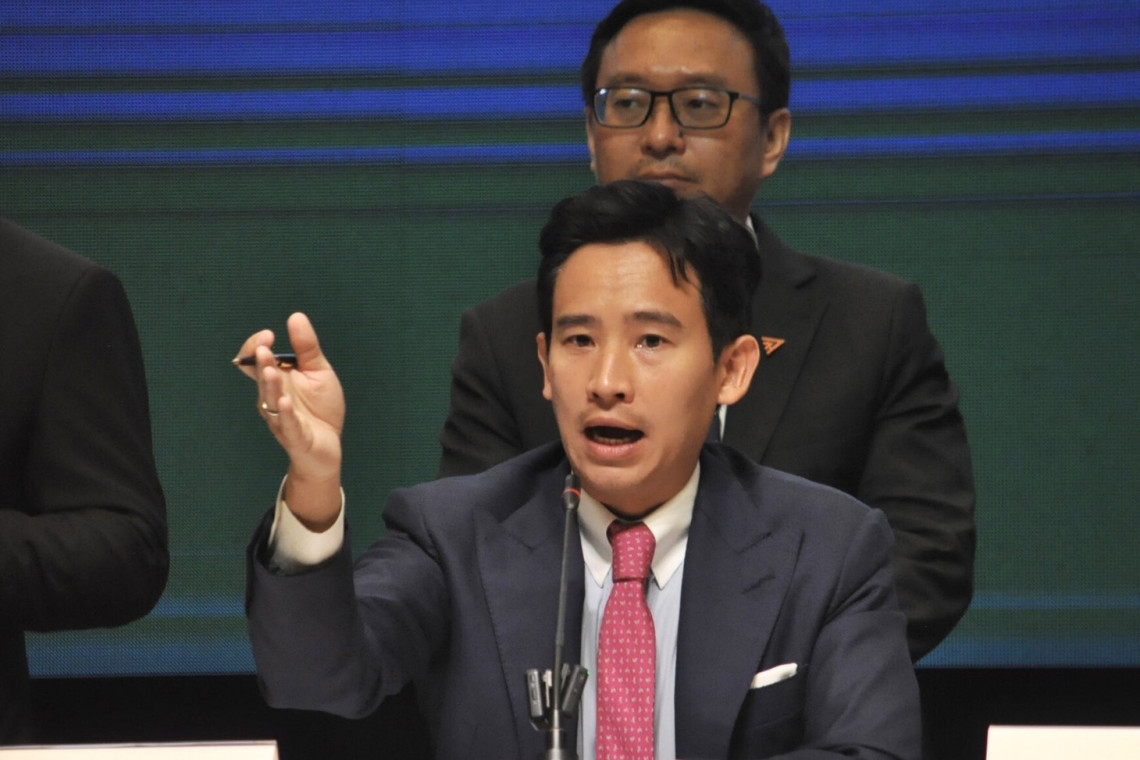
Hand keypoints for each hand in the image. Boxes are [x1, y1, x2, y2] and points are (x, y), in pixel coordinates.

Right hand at [235, 312, 343, 529]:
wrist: (328, 446)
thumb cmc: (320, 409)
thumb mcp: (318, 372)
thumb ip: (307, 347)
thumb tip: (295, 316)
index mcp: (277, 380)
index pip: (256, 361)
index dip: (257, 347)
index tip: (269, 335)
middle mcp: (273, 398)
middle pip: (262, 378)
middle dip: (261, 363)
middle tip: (264, 347)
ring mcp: (281, 418)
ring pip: (270, 400)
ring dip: (270, 385)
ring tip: (271, 370)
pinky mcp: (295, 436)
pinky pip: (287, 424)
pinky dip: (285, 414)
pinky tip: (285, 402)